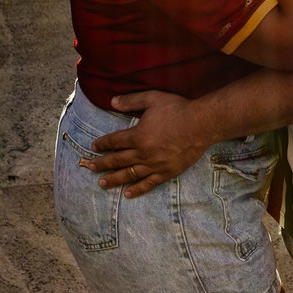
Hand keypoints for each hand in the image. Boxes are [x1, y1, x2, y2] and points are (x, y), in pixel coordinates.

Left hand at [81, 91, 208, 197]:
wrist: (202, 124)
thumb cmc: (178, 109)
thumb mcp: (153, 98)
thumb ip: (131, 100)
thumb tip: (112, 102)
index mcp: (138, 135)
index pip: (114, 141)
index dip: (103, 144)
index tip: (94, 146)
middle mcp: (143, 153)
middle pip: (118, 160)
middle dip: (102, 164)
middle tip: (89, 167)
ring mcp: (155, 165)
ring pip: (130, 175)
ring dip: (114, 179)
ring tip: (101, 183)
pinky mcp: (167, 172)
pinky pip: (149, 184)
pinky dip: (137, 189)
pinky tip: (127, 193)